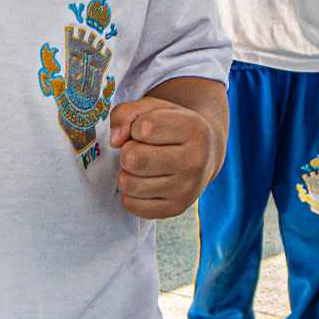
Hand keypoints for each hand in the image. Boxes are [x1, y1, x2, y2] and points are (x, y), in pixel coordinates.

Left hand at [109, 97, 224, 218]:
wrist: (204, 154)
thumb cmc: (172, 128)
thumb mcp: (154, 109)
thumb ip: (126, 113)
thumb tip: (114, 141)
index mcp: (195, 129)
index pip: (144, 127)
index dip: (136, 127)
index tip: (148, 130)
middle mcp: (195, 161)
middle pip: (133, 158)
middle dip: (128, 151)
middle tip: (141, 150)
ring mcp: (187, 189)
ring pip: (128, 184)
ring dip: (127, 173)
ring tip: (143, 166)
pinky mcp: (176, 209)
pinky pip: (131, 205)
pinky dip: (130, 193)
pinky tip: (145, 182)